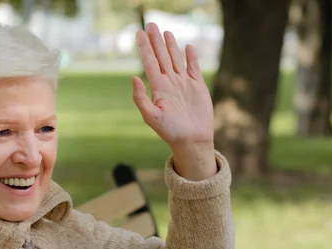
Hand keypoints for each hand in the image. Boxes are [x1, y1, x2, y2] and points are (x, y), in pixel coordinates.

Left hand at [133, 23, 216, 179]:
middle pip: (161, 56)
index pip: (149, 62)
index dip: (144, 48)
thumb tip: (134, 78)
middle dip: (155, 41)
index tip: (139, 33)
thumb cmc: (170, 132)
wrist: (191, 140)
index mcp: (158, 87)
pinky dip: (191, 58)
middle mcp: (170, 82)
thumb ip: (141, 98)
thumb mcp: (151, 117)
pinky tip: (188, 48)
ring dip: (171, 45)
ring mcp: (184, 83)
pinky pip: (193, 68)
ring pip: (176, 59)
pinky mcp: (197, 87)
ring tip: (165, 32)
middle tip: (150, 25)